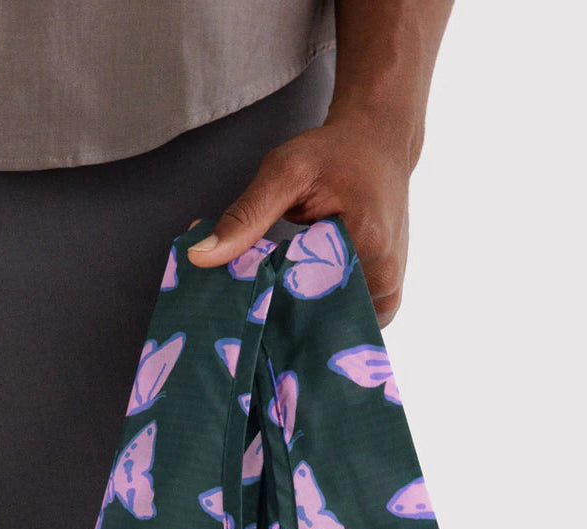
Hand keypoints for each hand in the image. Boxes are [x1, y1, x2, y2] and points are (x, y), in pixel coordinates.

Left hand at [186, 111, 414, 326]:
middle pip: (317, 320)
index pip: (303, 299)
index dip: (265, 306)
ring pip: (328, 326)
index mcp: (368, 246)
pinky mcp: (386, 301)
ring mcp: (389, 296)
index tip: (236, 306)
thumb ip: (245, 216)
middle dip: (279, 315)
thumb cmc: (333, 154)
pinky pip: (342, 320)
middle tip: (248, 307)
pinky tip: (297, 298)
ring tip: (274, 299)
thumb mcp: (285, 171)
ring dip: (297, 317)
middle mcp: (386, 280)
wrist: (380, 144)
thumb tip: (198, 257)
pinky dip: (315, 312)